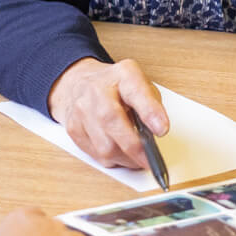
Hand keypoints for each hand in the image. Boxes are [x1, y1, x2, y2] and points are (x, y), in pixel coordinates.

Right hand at [46, 57, 168, 169]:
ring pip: (105, 147)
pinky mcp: (73, 130)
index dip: (149, 112)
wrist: (80, 83)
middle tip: (151, 161)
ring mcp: (81, 110)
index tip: (162, 129)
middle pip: (113, 122)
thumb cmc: (116, 86)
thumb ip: (152, 104)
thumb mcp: (141, 84)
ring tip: (136, 158)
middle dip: (136, 148)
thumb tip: (158, 130)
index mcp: (122, 75)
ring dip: (125, 159)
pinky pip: (97, 155)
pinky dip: (112, 159)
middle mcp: (97, 90)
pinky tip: (119, 152)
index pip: (135, 91)